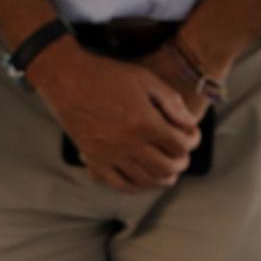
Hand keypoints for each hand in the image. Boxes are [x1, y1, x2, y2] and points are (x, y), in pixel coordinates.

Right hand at [26, 39, 199, 192]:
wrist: (67, 78)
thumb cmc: (107, 75)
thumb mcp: (145, 78)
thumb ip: (171, 102)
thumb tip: (190, 124)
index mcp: (145, 122)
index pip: (181, 145)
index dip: (193, 141)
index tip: (191, 136)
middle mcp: (130, 143)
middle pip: (168, 167)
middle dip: (181, 162)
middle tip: (181, 154)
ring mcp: (111, 154)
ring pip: (147, 180)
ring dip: (163, 177)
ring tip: (167, 168)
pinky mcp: (95, 159)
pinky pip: (120, 184)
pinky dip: (137, 186)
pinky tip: (144, 179)